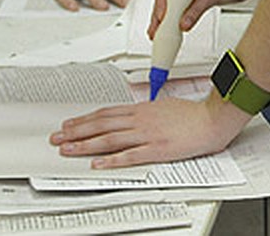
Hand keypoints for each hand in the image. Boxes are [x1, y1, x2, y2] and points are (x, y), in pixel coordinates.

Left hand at [50, 96, 249, 167]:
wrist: (211, 119)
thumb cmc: (191, 114)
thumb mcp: (163, 106)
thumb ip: (145, 112)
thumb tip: (130, 115)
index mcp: (142, 109)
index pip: (106, 113)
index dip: (85, 119)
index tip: (69, 124)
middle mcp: (140, 120)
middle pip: (102, 125)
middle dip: (76, 131)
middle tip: (57, 137)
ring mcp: (147, 134)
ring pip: (110, 139)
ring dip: (86, 144)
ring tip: (68, 149)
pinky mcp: (157, 149)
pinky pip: (129, 155)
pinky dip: (112, 159)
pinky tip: (98, 163)